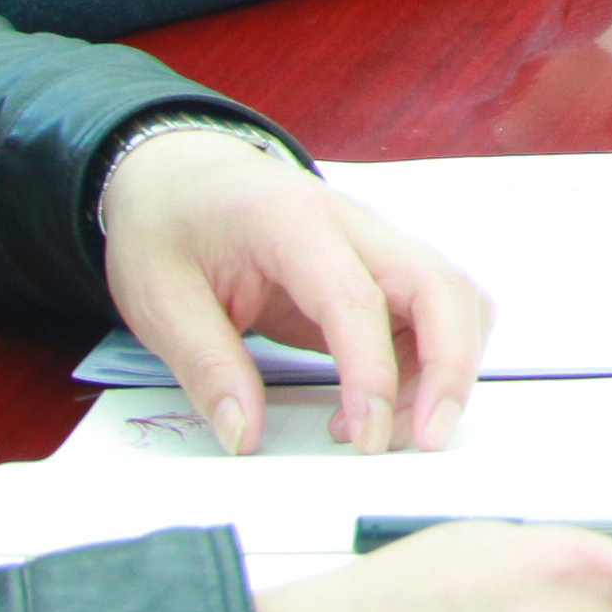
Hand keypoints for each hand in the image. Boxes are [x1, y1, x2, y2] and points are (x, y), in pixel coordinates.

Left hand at [98, 128, 486, 458]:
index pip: (358, 298)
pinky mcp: (380, 268)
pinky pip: (433, 311)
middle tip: (427, 440)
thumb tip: (244, 435)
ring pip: (453, 297)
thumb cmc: (169, 224)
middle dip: (451, 368)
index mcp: (292, 222)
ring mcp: (376, 242)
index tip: (367, 438)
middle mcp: (354, 224)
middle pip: (441, 285)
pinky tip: (374, 404)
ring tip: (394, 430)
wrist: (180, 171)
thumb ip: (206, 366)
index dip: (374, 373)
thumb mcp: (158, 297)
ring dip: (447, 366)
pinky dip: (427, 361)